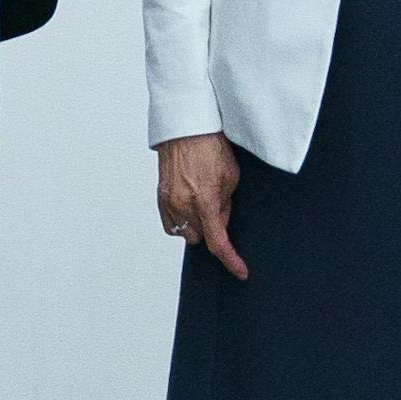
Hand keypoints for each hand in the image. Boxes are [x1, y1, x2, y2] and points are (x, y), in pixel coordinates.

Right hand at [156, 132, 242, 278]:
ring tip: (203, 202)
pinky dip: (182, 220)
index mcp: (204, 200)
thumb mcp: (230, 177)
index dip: (231, 261)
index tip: (240, 271)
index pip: (218, 243)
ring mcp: (168, 201)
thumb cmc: (211, 147)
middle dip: (211, 231)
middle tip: (219, 209)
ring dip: (197, 225)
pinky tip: (190, 204)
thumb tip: (220, 224)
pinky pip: (172, 224)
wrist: (185, 128)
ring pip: (185, 233)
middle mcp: (183, 204)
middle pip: (200, 239)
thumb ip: (225, 206)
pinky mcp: (160, 196)